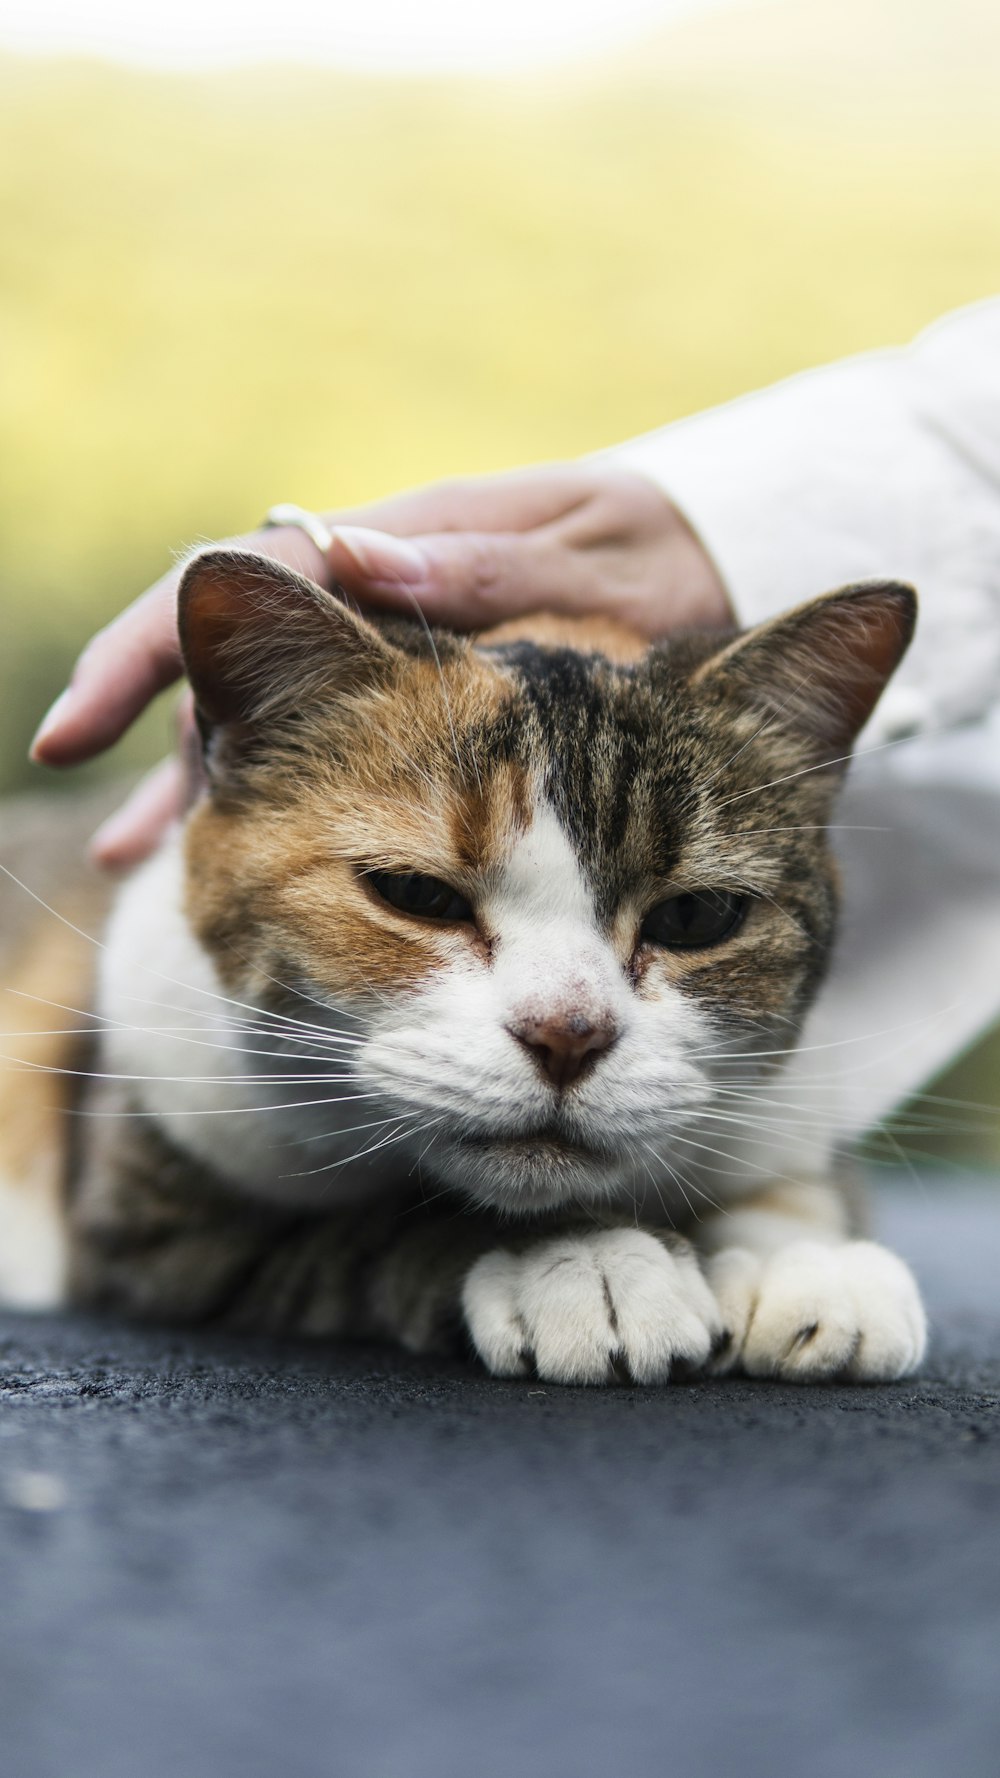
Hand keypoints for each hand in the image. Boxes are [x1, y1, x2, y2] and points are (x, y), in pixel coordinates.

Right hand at [30, 464, 729, 867]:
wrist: (722, 569)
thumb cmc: (668, 566)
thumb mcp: (600, 563)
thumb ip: (489, 571)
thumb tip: (361, 559)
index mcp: (415, 542)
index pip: (249, 585)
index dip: (154, 647)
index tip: (82, 730)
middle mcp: (388, 597)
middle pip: (248, 660)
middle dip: (170, 743)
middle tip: (124, 842)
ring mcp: (403, 658)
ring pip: (275, 710)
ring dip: (201, 783)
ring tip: (133, 860)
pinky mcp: (426, 713)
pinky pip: (328, 752)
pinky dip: (272, 800)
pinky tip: (223, 850)